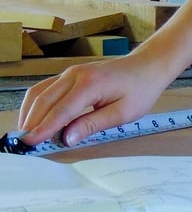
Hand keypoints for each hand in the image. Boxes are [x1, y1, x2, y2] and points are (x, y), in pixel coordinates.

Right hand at [17, 52, 170, 147]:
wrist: (148, 66)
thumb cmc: (140, 89)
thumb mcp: (123, 113)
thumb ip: (93, 124)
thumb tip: (67, 138)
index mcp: (90, 84)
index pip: (60, 110)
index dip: (43, 129)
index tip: (29, 144)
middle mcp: (76, 74)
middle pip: (44, 101)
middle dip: (31, 123)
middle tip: (23, 145)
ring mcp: (71, 73)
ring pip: (39, 93)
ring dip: (29, 114)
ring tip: (27, 135)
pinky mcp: (70, 75)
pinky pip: (45, 88)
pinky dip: (36, 105)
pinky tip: (35, 120)